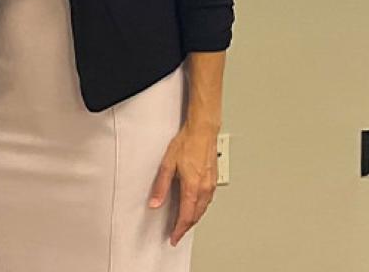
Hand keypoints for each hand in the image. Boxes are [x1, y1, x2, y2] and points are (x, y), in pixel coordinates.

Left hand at [148, 123, 218, 245]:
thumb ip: (161, 186)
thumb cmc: (187, 143)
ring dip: (194, 218)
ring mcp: (211, 185)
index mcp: (192, 188)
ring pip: (203, 209)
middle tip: (178, 233)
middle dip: (186, 227)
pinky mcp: (214, 180)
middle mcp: (204, 189)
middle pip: (195, 216)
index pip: (186, 217)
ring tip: (185, 223)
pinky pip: (208, 200)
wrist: (203, 131)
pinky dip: (200, 208)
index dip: (179, 230)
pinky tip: (196, 206)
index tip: (174, 238)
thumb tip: (155, 203)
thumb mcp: (168, 164)